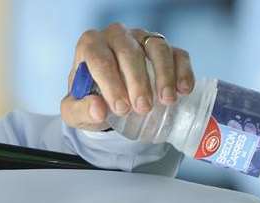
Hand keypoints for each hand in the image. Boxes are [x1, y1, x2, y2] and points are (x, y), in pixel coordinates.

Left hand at [60, 23, 194, 130]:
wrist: (109, 99)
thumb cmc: (91, 99)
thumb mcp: (76, 111)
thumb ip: (81, 110)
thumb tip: (98, 109)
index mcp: (90, 45)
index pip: (99, 58)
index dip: (111, 83)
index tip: (120, 108)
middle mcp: (116, 35)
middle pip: (129, 51)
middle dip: (137, 81)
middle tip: (143, 108)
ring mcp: (142, 38)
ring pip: (156, 47)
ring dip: (164, 74)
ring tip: (166, 100)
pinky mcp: (163, 48)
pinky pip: (177, 53)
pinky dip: (183, 71)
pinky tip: (183, 90)